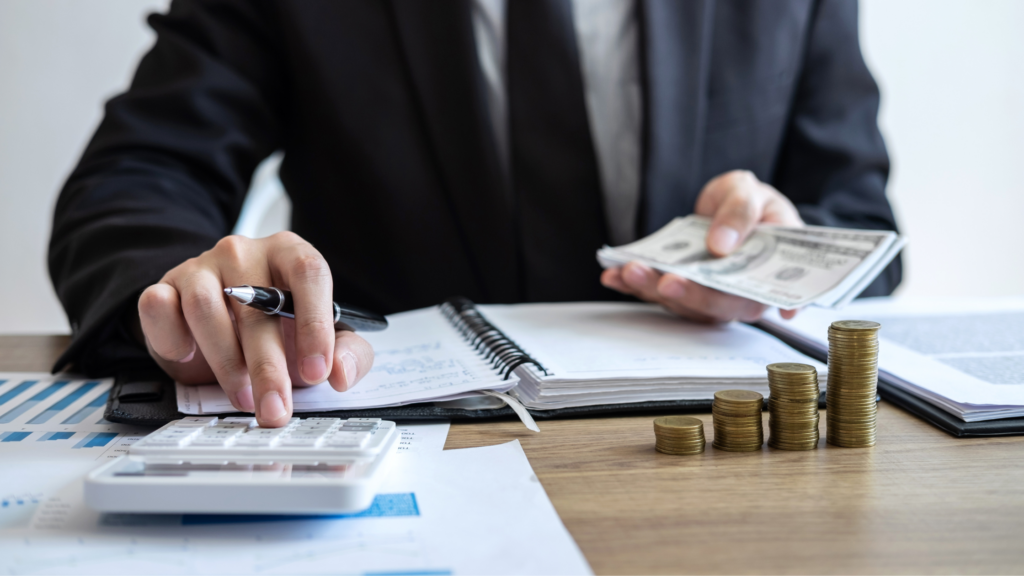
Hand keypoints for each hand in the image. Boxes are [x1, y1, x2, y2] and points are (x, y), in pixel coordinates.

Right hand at [136, 232, 374, 426]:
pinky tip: (187, 358)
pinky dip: (171, 337)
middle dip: (268, 367)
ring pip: (206, 308)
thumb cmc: (279, 329)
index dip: (315, 323)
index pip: (308, 272)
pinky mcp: (164, 287)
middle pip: (257, 304)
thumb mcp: (323, 342)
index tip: (317, 372)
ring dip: (225, 361)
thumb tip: (341, 374)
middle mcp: (244, 253)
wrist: (220, 327)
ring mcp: (200, 267)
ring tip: (242, 397)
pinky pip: (158, 306)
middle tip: (276, 408)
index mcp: (290, 253)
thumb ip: (348, 354)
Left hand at [601, 170, 802, 322]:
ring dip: (653, 290)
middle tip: (664, 281)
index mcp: (767, 276)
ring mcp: (708, 295)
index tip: (721, 298)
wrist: (732, 204)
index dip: (737, 302)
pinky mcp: (682, 289)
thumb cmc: (752, 204)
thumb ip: (741, 213)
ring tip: (629, 271)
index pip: (754, 296)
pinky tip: (613, 275)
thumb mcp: (751, 194)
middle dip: (687, 295)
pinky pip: (657, 292)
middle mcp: (739, 294)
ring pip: (682, 303)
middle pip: (714, 307)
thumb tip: (721, 244)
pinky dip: (633, 286)